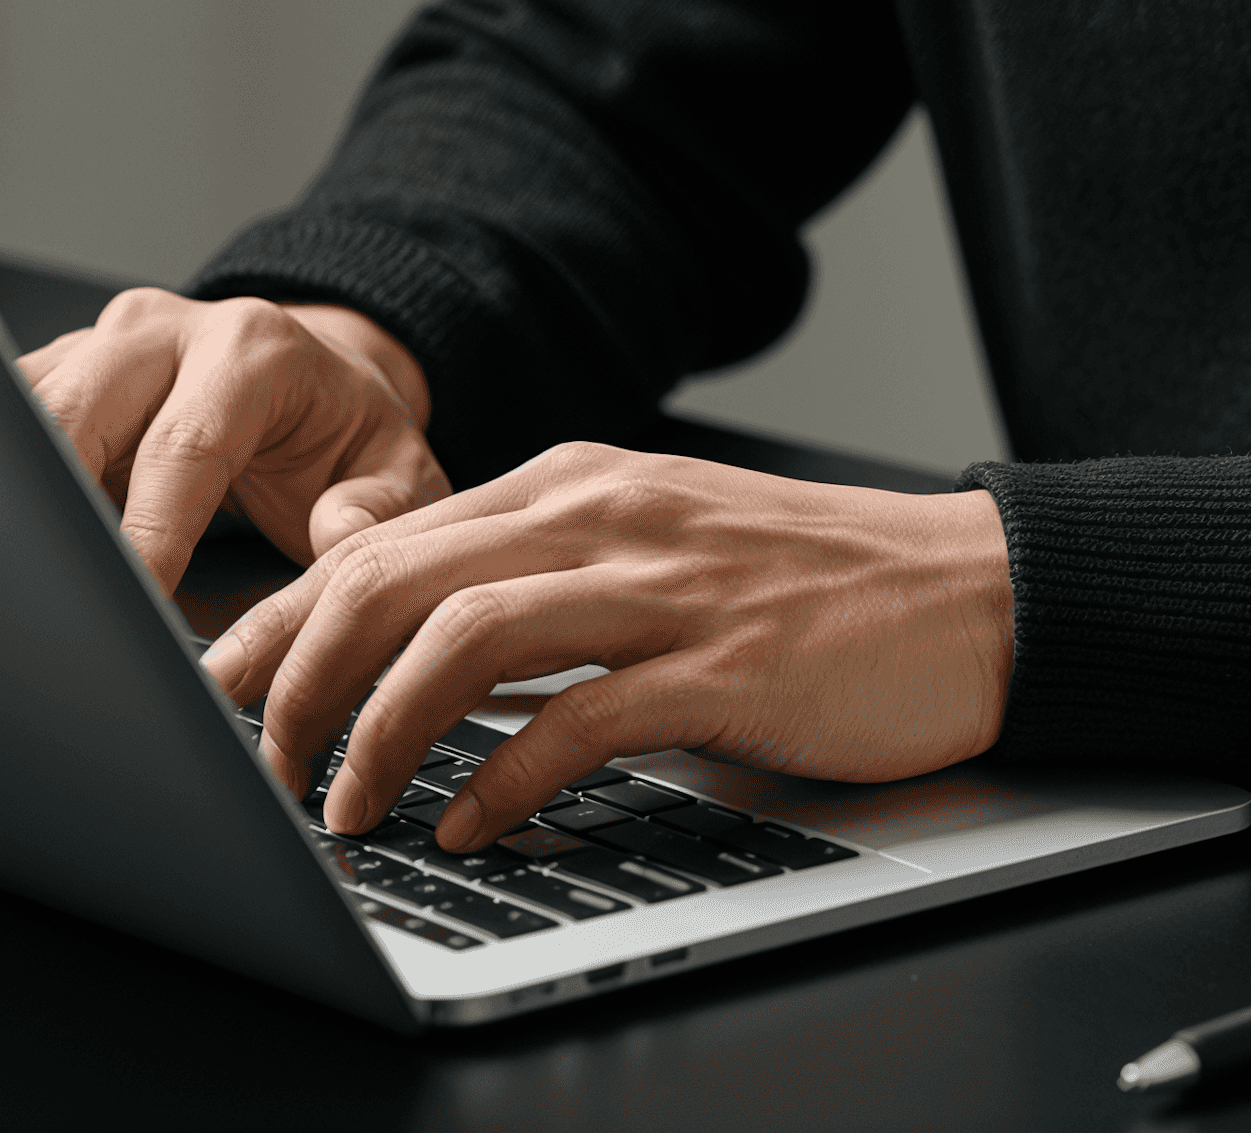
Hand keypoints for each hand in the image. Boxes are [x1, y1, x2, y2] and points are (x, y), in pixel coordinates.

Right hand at [17, 289, 446, 590]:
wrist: (321, 379)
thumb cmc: (349, 430)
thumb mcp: (400, 468)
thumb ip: (379, 506)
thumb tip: (337, 533)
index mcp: (255, 348)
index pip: (183, 446)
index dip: (152, 531)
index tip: (140, 596)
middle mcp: (169, 330)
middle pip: (78, 415)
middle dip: (66, 503)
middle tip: (74, 586)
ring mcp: (107, 343)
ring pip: (36, 410)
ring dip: (40, 490)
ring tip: (55, 563)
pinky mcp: (68, 368)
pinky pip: (25, 421)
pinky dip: (33, 478)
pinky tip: (46, 535)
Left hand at [198, 442, 1015, 847]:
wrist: (975, 592)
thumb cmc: (817, 583)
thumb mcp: (661, 543)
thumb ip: (543, 571)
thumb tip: (412, 640)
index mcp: (584, 481)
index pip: (384, 537)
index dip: (278, 619)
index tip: (221, 692)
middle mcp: (612, 515)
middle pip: (395, 577)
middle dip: (294, 680)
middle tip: (259, 765)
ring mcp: (673, 586)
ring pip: (463, 637)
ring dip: (376, 732)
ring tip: (344, 806)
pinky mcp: (731, 665)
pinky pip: (580, 721)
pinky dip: (503, 780)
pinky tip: (475, 823)